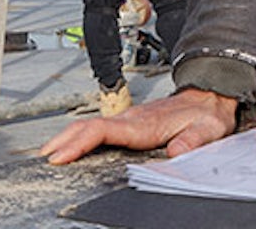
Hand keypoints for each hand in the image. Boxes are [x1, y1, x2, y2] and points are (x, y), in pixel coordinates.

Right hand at [39, 88, 237, 164]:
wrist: (211, 95)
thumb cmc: (207, 114)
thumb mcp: (207, 129)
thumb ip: (192, 141)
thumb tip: (176, 153)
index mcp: (145, 124)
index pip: (105, 130)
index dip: (80, 142)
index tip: (61, 155)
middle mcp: (133, 119)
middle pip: (90, 125)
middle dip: (64, 141)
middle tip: (44, 158)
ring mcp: (130, 119)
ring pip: (92, 125)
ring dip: (68, 137)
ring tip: (48, 154)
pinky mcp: (131, 122)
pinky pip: (100, 127)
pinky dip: (80, 135)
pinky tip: (72, 145)